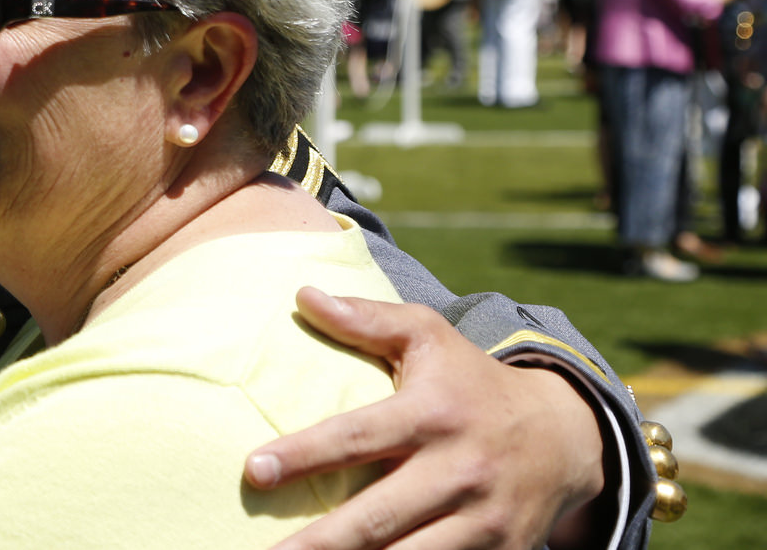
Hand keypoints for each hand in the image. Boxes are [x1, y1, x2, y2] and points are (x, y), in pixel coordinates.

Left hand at [247, 288, 604, 549]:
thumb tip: (302, 294)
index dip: (305, 456)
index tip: (254, 471)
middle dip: (324, 541)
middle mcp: (460, 471)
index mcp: (433, 415)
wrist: (567, 438)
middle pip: (379, 516)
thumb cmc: (472, 382)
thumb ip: (367, 318)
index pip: (357, 437)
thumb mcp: (429, 337)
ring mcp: (484, 522)